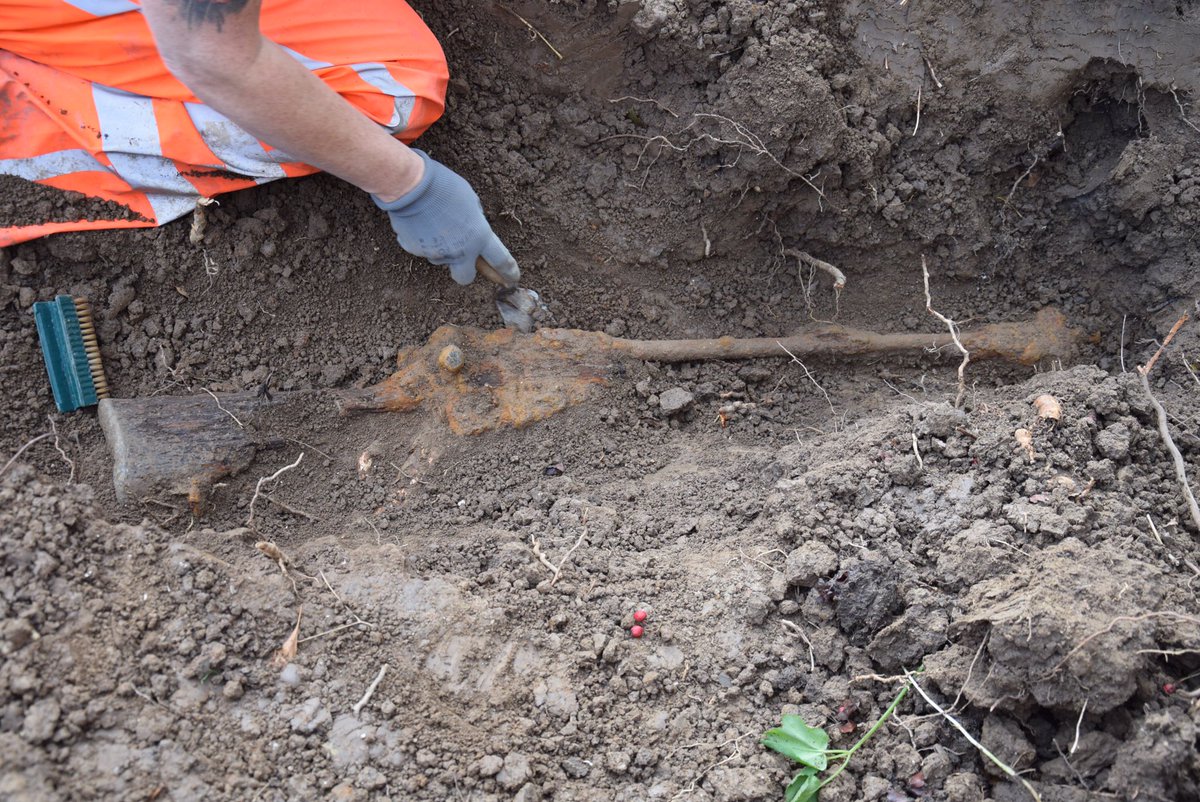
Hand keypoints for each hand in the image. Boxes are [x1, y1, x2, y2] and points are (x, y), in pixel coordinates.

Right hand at [372, 150, 518, 285]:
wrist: (412, 185)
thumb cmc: (445, 187)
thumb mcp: (471, 201)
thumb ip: (475, 222)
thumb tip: (472, 232)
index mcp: (479, 237)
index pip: (500, 261)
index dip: (508, 272)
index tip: (512, 279)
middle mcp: (459, 251)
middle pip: (465, 277)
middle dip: (465, 271)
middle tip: (462, 259)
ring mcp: (436, 253)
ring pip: (440, 257)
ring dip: (440, 247)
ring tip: (433, 221)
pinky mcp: (415, 250)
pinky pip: (421, 247)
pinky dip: (422, 238)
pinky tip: (419, 220)